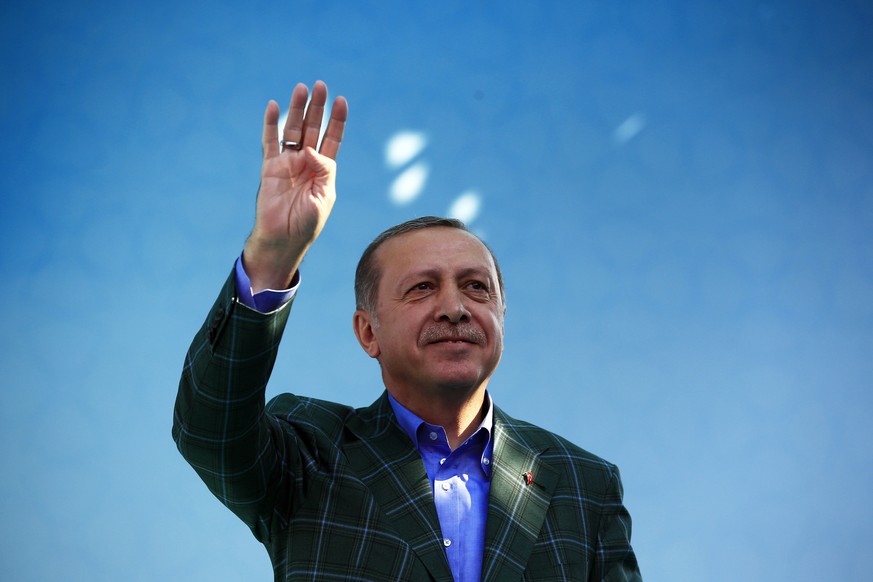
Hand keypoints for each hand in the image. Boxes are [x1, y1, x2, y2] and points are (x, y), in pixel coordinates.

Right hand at [244, 81, 347, 290]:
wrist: (283, 239)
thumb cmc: (307, 223)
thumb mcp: (324, 197)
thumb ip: (323, 170)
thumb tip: (310, 150)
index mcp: (324, 170)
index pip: (333, 138)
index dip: (337, 120)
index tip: (341, 100)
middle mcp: (306, 162)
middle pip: (314, 128)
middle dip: (317, 107)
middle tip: (321, 85)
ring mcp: (288, 163)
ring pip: (293, 130)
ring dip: (297, 109)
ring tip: (301, 89)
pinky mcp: (270, 168)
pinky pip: (270, 142)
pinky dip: (270, 124)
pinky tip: (272, 106)